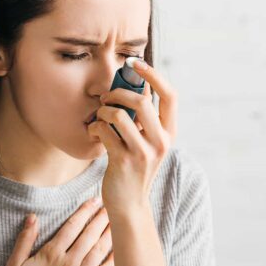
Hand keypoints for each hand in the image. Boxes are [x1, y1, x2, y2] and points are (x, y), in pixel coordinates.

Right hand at [0, 197, 114, 265]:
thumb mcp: (14, 265)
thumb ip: (24, 240)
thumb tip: (32, 217)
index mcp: (51, 254)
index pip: (72, 227)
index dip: (84, 212)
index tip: (95, 200)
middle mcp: (68, 263)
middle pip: (89, 235)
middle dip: (101, 219)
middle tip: (113, 205)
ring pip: (99, 252)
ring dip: (110, 235)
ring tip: (119, 222)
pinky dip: (114, 262)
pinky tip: (122, 252)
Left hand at [86, 60, 177, 217]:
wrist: (128, 203)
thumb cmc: (132, 166)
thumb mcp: (145, 141)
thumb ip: (142, 118)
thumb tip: (129, 85)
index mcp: (169, 133)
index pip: (170, 95)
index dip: (153, 74)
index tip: (135, 62)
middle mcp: (161, 141)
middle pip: (141, 101)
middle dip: (117, 93)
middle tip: (105, 99)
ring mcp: (144, 152)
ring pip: (120, 115)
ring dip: (103, 111)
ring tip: (99, 117)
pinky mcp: (124, 161)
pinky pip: (105, 131)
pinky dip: (95, 127)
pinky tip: (94, 133)